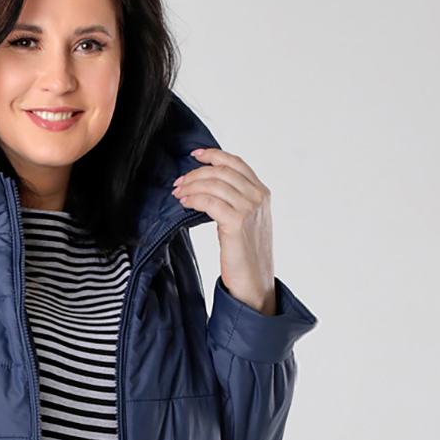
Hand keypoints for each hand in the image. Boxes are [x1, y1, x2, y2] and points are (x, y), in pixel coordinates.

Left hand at [172, 148, 276, 314]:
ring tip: (178, 193)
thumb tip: (208, 187)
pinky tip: (184, 204)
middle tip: (178, 183)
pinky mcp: (236, 223)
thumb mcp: (247, 221)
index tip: (195, 155)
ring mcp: (249, 209)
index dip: (214, 155)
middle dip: (195, 174)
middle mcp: (258, 197)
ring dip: (191, 186)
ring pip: (214, 184)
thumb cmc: (247, 255)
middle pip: (221, 171)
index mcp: (262, 192)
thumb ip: (236, 201)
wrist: (255, 283)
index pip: (236, 163)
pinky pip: (209, 202)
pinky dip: (193, 199)